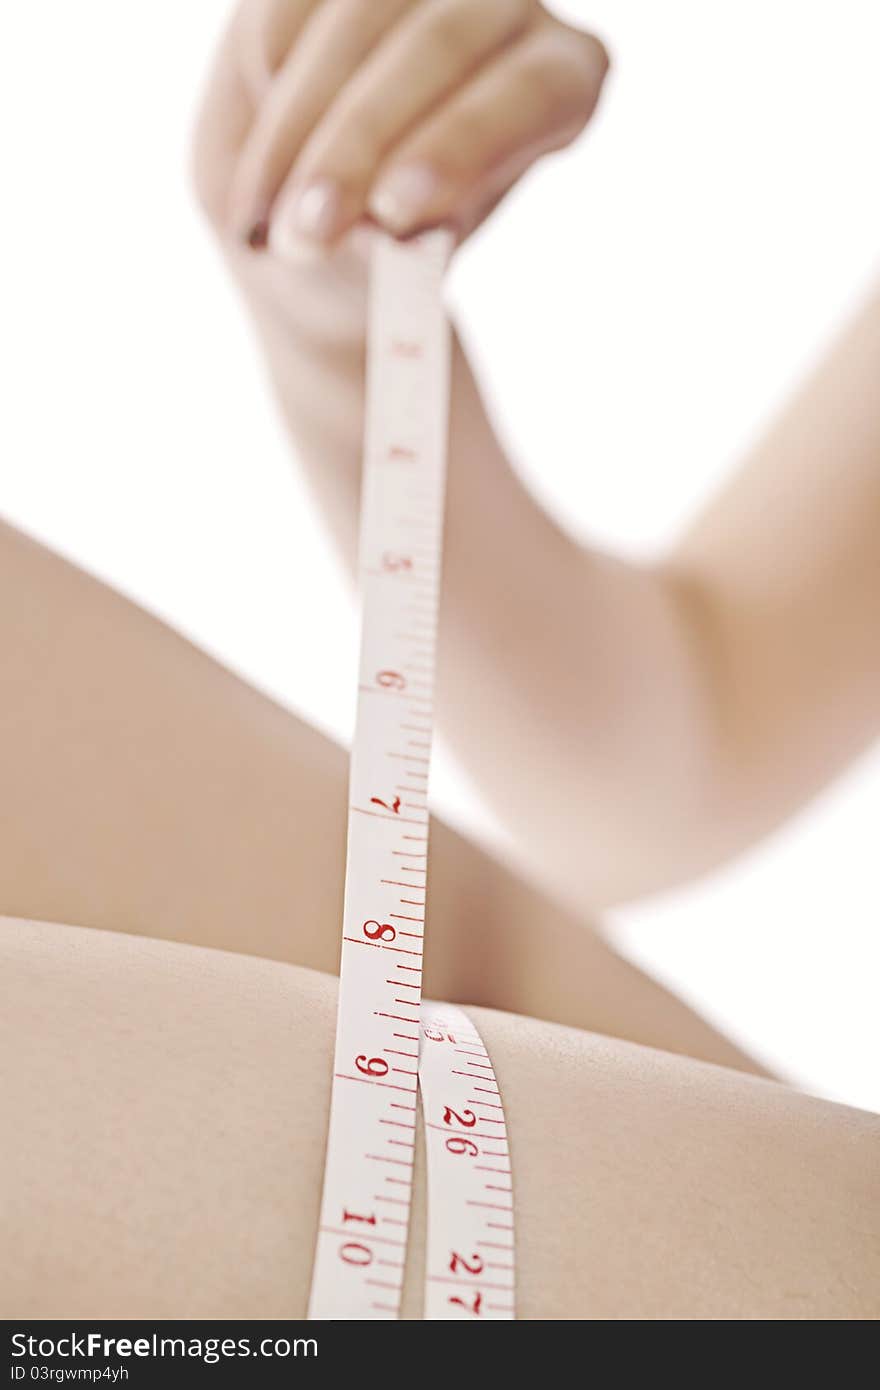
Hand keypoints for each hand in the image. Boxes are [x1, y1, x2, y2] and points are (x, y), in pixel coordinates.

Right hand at [193, 0, 608, 258]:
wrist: (311, 221)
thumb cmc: (386, 247)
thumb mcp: (403, 263)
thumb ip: (399, 245)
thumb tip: (371, 234)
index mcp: (561, 79)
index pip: (530, 93)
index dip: (460, 145)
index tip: (393, 214)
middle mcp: (506, 6)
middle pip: (438, 46)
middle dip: (357, 145)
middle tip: (306, 236)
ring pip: (354, 18)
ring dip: (295, 128)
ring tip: (262, 228)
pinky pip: (288, 7)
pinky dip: (266, 88)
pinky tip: (255, 170)